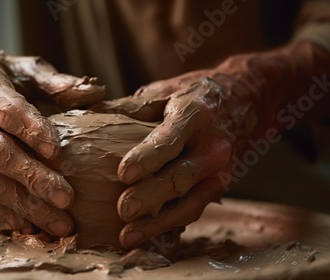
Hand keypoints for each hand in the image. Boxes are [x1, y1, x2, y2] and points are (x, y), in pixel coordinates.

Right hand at [0, 33, 104, 236]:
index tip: (57, 151)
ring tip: (60, 222)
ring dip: (25, 204)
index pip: (6, 110)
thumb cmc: (0, 79)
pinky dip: (7, 212)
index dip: (31, 131)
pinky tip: (34, 225)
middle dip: (32, 177)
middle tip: (67, 198)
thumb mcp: (26, 71)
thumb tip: (98, 92)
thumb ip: (58, 84)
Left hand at [92, 69, 257, 247]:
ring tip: (128, 235)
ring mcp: (218, 171)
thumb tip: (89, 116)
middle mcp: (212, 146)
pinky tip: (144, 236)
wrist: (241, 100)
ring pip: (190, 202)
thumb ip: (129, 107)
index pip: (170, 139)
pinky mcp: (217, 187)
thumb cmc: (190, 95)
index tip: (123, 173)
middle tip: (123, 210)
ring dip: (158, 222)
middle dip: (150, 196)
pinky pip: (193, 210)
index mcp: (194, 115)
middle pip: (181, 176)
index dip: (147, 157)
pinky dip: (168, 225)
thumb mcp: (162, 92)